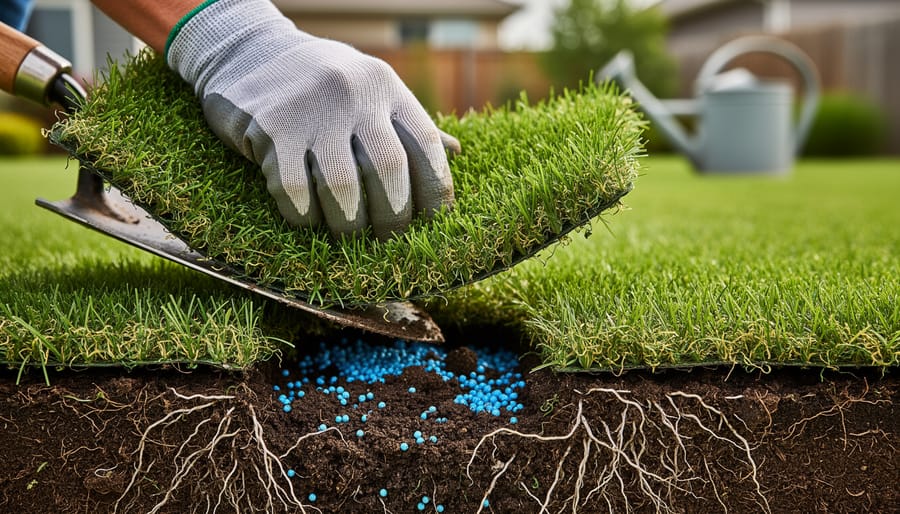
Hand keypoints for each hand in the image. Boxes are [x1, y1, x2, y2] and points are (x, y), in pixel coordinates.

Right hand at [167, 0, 456, 239]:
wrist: (247, 51)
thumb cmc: (321, 82)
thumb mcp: (369, 89)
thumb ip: (407, 123)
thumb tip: (455, 153)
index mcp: (384, 86)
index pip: (424, 145)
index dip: (435, 188)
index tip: (433, 220)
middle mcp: (353, 93)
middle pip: (388, 170)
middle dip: (393, 216)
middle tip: (388, 238)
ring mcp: (311, 110)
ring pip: (342, 188)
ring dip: (348, 225)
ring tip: (348, 236)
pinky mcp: (271, 129)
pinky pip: (294, 191)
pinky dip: (304, 216)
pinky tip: (306, 219)